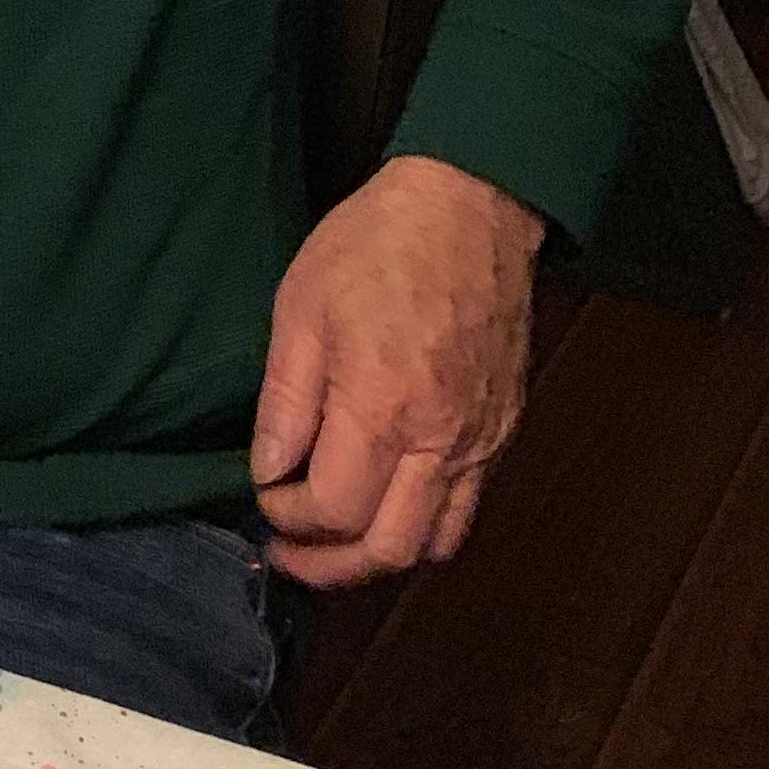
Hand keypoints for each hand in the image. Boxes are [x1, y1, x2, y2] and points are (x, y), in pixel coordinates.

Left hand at [249, 155, 539, 586]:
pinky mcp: (504, 428)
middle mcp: (443, 438)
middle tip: (288, 552)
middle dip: (329, 565)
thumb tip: (268, 470)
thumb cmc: (376, 244)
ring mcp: (483, 438)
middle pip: (390, 549)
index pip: (334, 510)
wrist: (473, 203)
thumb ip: (285, 402)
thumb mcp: (300, 308)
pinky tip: (384, 502)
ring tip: (334, 543)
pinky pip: (468, 506)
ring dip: (379, 556)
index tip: (264, 494)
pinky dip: (422, 523)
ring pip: (437, 541)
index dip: (288, 517)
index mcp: (385, 407)